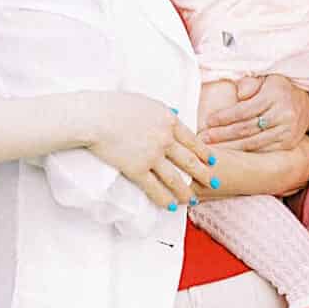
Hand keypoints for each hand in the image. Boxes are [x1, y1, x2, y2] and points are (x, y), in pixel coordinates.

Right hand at [87, 93, 215, 210]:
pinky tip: (171, 206)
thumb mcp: (145, 101)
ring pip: (175, 178)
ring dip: (186, 191)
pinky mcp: (137, 169)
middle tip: (214, 183)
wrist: (94, 116)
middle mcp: (165, 139)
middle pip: (189, 160)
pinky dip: (164, 199)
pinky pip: (154, 188)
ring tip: (193, 201)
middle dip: (204, 174)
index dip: (203, 152)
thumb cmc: (114, 105)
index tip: (212, 160)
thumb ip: (162, 110)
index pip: (192, 139)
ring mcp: (152, 155)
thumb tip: (176, 112)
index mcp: (168, 120)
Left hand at [200, 73, 308, 149]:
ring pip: (254, 142)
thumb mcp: (266, 80)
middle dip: (223, 134)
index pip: (244, 110)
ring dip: (231, 146)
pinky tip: (232, 153)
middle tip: (205, 138)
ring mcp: (287, 131)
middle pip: (247, 128)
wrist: (306, 106)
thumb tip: (238, 93)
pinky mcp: (289, 143)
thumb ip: (250, 84)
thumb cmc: (278, 91)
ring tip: (213, 148)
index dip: (225, 117)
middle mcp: (282, 114)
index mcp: (274, 96)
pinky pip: (263, 150)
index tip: (209, 121)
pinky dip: (246, 153)